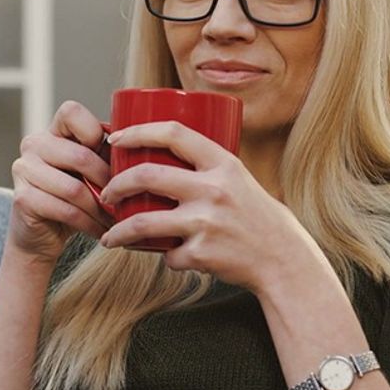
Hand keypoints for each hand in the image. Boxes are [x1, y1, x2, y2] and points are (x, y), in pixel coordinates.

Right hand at [9, 101, 113, 263]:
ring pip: (74, 188)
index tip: (113, 154)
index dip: (94, 131)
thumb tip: (145, 145)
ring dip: (101, 208)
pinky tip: (102, 230)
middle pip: (79, 156)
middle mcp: (33, 144)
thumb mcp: (93, 169)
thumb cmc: (76, 195)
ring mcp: (23, 170)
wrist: (42, 233)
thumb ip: (108, 153)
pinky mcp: (22, 198)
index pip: (71, 112)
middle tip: (126, 197)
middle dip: (108, 181)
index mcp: (53, 130)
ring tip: (118, 219)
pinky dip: (89, 223)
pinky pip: (65, 210)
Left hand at [98, 121, 320, 292]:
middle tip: (107, 194)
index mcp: (223, 163)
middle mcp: (214, 189)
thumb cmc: (256, 216)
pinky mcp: (202, 253)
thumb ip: (204, 169)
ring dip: (119, 232)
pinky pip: (168, 256)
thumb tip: (156, 158)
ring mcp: (206, 223)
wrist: (283, 258)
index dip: (138, 131)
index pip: (173, 133)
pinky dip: (166, 258)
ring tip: (110, 237)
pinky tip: (172, 258)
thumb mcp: (237, 179)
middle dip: (116, 185)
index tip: (116, 139)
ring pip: (142, 223)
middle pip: (147, 175)